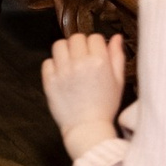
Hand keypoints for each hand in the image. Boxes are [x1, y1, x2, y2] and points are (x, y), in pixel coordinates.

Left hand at [42, 32, 126, 159]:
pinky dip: (53, 65)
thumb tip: (115, 37)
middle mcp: (80, 63)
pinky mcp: (49, 81)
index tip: (94, 52)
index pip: (94, 37)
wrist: (87, 128)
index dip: (95, 44)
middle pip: (76, 38)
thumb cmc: (105, 106)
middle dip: (80, 45)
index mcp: (99, 61)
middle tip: (81, 57)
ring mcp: (63, 72)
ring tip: (69, 62)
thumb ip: (117, 56)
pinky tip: (61, 74)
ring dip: (65, 50)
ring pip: (59, 45)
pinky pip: (47, 62)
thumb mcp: (118, 81)